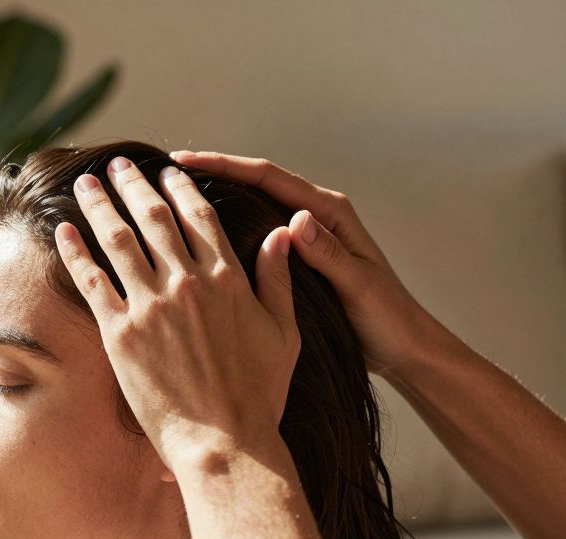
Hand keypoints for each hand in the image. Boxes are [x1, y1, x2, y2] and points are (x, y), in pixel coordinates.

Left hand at [55, 157, 299, 477]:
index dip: (179, 187)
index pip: (199, 215)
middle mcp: (188, 282)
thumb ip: (279, 279)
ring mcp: (151, 306)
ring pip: (118, 239)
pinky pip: (91, 281)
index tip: (166, 169)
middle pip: (154, 217)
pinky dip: (75, 251)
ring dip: (99, 205)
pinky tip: (63, 231)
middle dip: (132, 185)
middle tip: (117, 165)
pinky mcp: (120, 334)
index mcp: (228, 277)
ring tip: (86, 183)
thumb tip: (282, 234)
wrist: (224, 443)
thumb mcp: (284, 333)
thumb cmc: (258, 395)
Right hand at [170, 150, 435, 379]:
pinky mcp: (295, 260)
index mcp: (329, 215)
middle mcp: (314, 218)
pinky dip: (225, 229)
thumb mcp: (358, 287)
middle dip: (210, 174)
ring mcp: (303, 238)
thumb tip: (295, 220)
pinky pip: (253, 235)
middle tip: (162, 174)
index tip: (183, 163)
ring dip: (214, 200)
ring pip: (250, 207)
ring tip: (169, 199)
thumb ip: (328, 254)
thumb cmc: (386, 320)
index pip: (269, 179)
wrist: (403, 348)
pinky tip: (195, 239)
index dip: (225, 167)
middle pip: (254, 184)